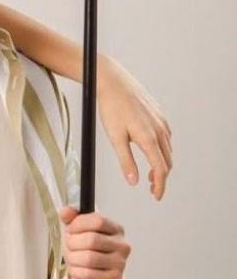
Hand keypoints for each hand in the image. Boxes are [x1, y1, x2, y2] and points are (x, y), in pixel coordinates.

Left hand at [59, 206, 129, 278]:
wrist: (92, 278)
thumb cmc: (86, 252)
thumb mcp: (77, 232)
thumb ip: (72, 219)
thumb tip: (65, 211)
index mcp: (115, 229)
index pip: (98, 221)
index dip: (78, 224)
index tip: (70, 229)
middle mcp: (122, 245)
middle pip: (92, 239)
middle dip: (73, 243)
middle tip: (69, 247)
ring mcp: (120, 263)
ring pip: (89, 257)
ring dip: (73, 259)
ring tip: (72, 259)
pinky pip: (89, 273)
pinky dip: (76, 272)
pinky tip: (76, 270)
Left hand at [98, 56, 172, 199]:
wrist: (113, 82)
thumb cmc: (111, 109)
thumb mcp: (115, 138)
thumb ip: (125, 161)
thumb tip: (133, 181)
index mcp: (149, 138)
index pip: (160, 169)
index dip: (159, 185)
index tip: (156, 196)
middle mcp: (159, 130)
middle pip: (167, 162)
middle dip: (161, 178)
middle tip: (151, 189)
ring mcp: (161, 122)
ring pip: (167, 150)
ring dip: (161, 164)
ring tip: (149, 174)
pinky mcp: (159, 115)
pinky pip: (166, 137)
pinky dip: (162, 150)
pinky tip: (151, 151)